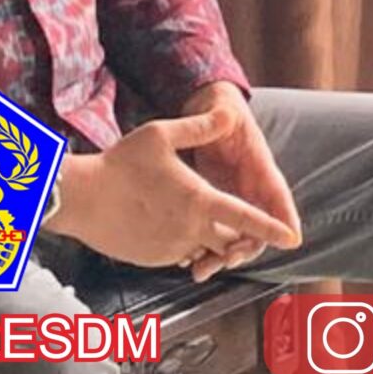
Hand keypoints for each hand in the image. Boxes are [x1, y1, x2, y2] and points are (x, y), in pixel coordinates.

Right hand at [47, 103, 300, 278]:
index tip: (293, 238)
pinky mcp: (152, 260)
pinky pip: (181, 257)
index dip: (272, 227)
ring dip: (211, 240)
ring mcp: (170, 249)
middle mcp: (190, 230)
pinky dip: (188, 246)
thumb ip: (200, 127)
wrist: (79, 199)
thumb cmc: (119, 164)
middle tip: (237, 218)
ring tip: (199, 217)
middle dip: (238, 233)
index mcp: (199, 201)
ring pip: (206, 251)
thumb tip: (230, 113)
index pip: (246, 218)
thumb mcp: (161, 134)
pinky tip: (172, 224)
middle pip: (230, 240)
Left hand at [175, 81, 301, 279]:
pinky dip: (207, 249)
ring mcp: (233, 196)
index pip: (276, 192)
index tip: (293, 238)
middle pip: (258, 224)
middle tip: (228, 260)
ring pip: (236, 234)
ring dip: (224, 255)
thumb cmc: (217, 109)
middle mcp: (250, 185)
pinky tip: (188, 261)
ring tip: (201, 270)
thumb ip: (221, 116)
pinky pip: (216, 231)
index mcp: (257, 164)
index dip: (285, 216)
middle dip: (248, 247)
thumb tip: (227, 114)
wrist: (203, 112)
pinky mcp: (213, 202)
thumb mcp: (220, 110)